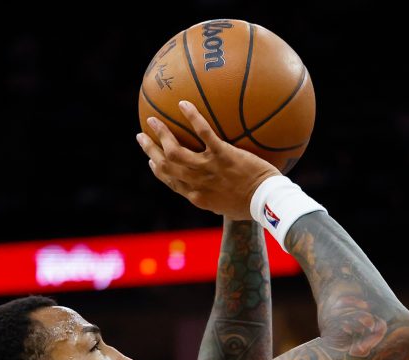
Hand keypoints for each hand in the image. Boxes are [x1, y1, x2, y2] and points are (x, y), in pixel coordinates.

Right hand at [137, 101, 280, 220]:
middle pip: (165, 165)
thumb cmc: (253, 206)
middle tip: (141, 136)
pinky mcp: (223, 155)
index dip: (159, 171)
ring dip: (161, 134)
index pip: (172, 182)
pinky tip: (183, 103)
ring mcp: (208, 168)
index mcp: (198, 197)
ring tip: (152, 119)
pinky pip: (204, 132)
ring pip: (175, 150)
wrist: (267, 202)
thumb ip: (218, 197)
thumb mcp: (229, 207)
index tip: (152, 161)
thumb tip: (218, 190)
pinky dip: (192, 117)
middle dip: (150, 150)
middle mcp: (197, 183)